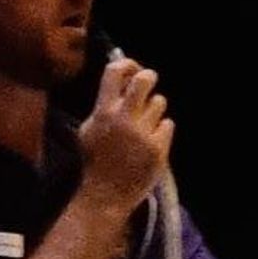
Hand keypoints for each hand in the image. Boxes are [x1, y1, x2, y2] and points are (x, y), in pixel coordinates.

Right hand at [76, 56, 171, 219]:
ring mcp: (142, 133)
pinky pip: (168, 125)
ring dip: (154, 111)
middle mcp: (123, 118)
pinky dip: (161, 132)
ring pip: (160, 102)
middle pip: (146, 78)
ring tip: (144, 126)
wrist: (106, 195)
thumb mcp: (89, 128)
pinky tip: (150, 143)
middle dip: (149, 78)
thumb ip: (103, 104)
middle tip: (147, 86)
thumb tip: (121, 78)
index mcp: (103, 111)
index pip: (116, 71)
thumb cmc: (96, 161)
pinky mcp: (158, 148)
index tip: (132, 69)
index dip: (127, 64)